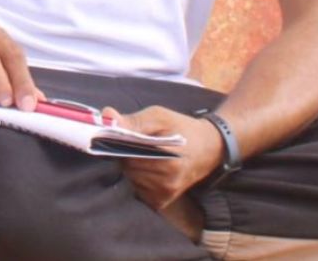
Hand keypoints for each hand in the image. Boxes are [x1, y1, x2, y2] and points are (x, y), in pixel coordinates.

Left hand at [103, 106, 224, 209]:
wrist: (210, 148)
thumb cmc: (182, 128)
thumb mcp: (159, 116)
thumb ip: (133, 120)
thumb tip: (107, 117)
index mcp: (168, 158)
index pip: (127, 154)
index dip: (121, 144)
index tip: (122, 135)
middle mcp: (167, 180)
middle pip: (127, 167)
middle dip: (127, 155)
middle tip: (138, 144)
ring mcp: (165, 193)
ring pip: (131, 179)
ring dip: (132, 167)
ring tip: (147, 156)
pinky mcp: (163, 201)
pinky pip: (138, 190)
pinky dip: (139, 179)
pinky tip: (150, 169)